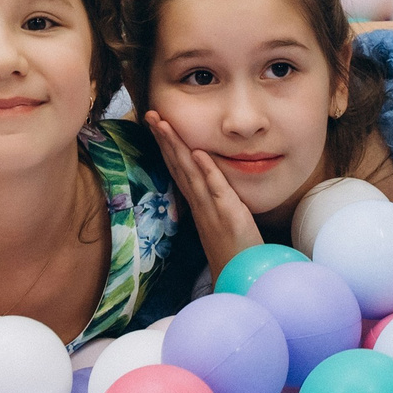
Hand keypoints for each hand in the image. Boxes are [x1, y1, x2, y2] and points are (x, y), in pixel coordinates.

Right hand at [145, 110, 264, 274]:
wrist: (241, 277)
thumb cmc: (234, 249)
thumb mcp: (219, 219)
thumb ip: (212, 199)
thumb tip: (207, 179)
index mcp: (197, 202)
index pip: (178, 167)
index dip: (166, 144)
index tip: (156, 123)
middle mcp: (199, 204)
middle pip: (178, 166)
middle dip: (164, 139)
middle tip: (150, 115)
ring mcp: (212, 210)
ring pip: (191, 174)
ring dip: (178, 148)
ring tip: (165, 125)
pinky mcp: (229, 216)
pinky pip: (217, 190)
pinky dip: (208, 171)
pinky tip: (199, 153)